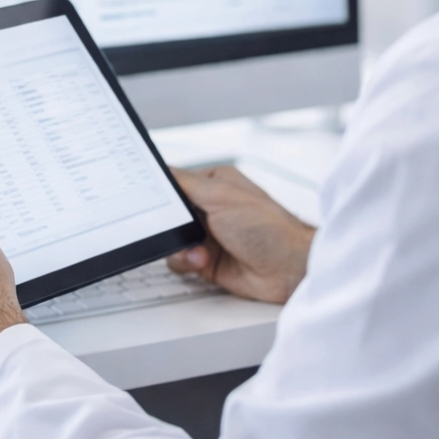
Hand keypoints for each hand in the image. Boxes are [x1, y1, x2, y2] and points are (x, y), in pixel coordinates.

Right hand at [168, 165, 314, 303]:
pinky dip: (187, 262)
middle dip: (170, 225)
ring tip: (199, 250)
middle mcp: (210, 208)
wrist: (288, 269)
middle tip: (178, 228)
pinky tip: (203, 261)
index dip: (161, 193)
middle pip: (169, 215)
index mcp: (214, 184)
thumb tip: (162, 170)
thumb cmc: (268, 227)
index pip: (175, 183)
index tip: (150, 202)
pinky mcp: (207, 261)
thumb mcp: (221, 195)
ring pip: (171, 239)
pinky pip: (180, 261)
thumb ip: (186, 182)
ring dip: (180, 246)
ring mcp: (208, 236)